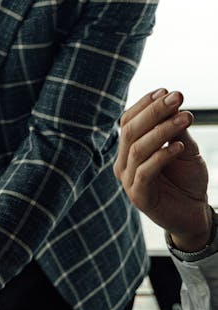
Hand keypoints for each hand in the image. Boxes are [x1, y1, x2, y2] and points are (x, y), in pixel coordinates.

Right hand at [115, 89, 210, 250]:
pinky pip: (145, 172)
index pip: (127, 122)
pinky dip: (162, 157)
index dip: (144, 105)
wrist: (193, 212)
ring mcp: (128, 181)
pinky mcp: (139, 197)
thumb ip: (176, 131)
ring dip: (162, 130)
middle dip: (154, 112)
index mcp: (129, 150)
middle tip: (177, 97)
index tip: (166, 91)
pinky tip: (178, 147)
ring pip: (137, 149)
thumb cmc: (186, 180)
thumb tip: (172, 104)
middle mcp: (123, 164)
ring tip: (186, 118)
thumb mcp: (184, 149)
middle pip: (130, 132)